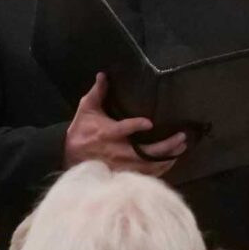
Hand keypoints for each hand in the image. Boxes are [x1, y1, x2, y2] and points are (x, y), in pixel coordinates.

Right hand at [64, 73, 185, 175]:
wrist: (67, 155)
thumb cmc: (80, 130)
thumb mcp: (86, 109)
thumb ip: (97, 92)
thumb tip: (103, 74)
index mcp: (106, 133)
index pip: (122, 129)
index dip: (136, 126)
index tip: (149, 123)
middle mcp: (115, 151)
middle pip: (143, 152)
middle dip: (165, 146)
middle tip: (181, 138)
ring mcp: (120, 165)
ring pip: (147, 165)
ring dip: (166, 158)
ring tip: (180, 149)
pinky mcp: (122, 173)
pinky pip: (144, 175)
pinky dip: (158, 170)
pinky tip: (170, 162)